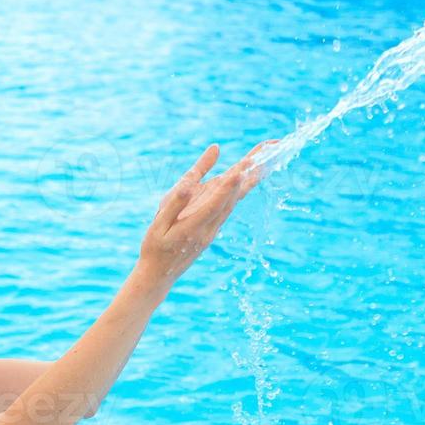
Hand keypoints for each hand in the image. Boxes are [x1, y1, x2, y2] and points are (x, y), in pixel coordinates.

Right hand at [138, 139, 279, 283]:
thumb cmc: (155, 247)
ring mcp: (214, 229)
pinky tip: (248, 176)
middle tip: (269, 149)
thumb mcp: (158, 224)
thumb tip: (190, 183)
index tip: (241, 169)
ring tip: (266, 156)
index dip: (228, 186)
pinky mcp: (214, 228)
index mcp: (193, 226)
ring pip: (235, 199)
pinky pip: (230, 204)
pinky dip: (241, 187)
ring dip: (251, 177)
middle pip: (234, 196)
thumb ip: (175, 202)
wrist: (160, 274)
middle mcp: (210, 228)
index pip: (215, 203)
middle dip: (250, 172)